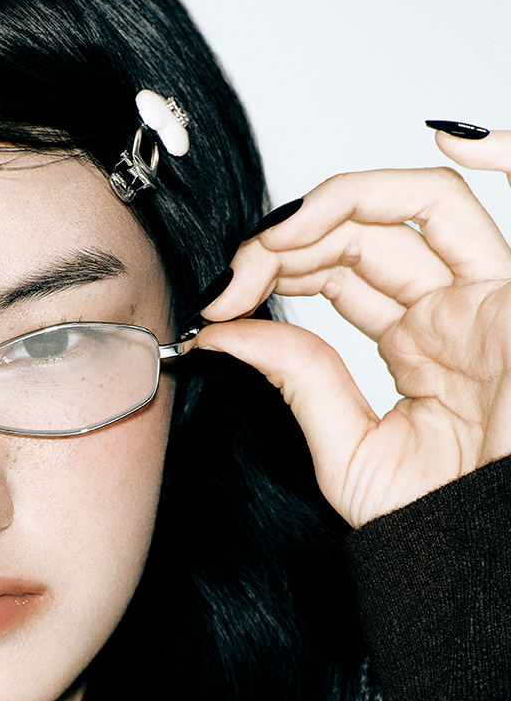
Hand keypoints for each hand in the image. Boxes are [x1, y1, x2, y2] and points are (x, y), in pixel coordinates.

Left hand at [190, 131, 510, 528]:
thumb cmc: (443, 524)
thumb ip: (297, 379)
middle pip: (364, 235)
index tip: (217, 303)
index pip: (338, 274)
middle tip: (232, 278)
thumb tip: (223, 329)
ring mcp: (489, 297)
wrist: (487, 563)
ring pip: (413, 208)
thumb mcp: (346, 449)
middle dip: (285, 242)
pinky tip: (446, 137)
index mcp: (417, 347)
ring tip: (274, 237)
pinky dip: (500, 154)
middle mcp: (453, 313)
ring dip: (336, 203)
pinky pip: (502, 206)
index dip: (273, 272)